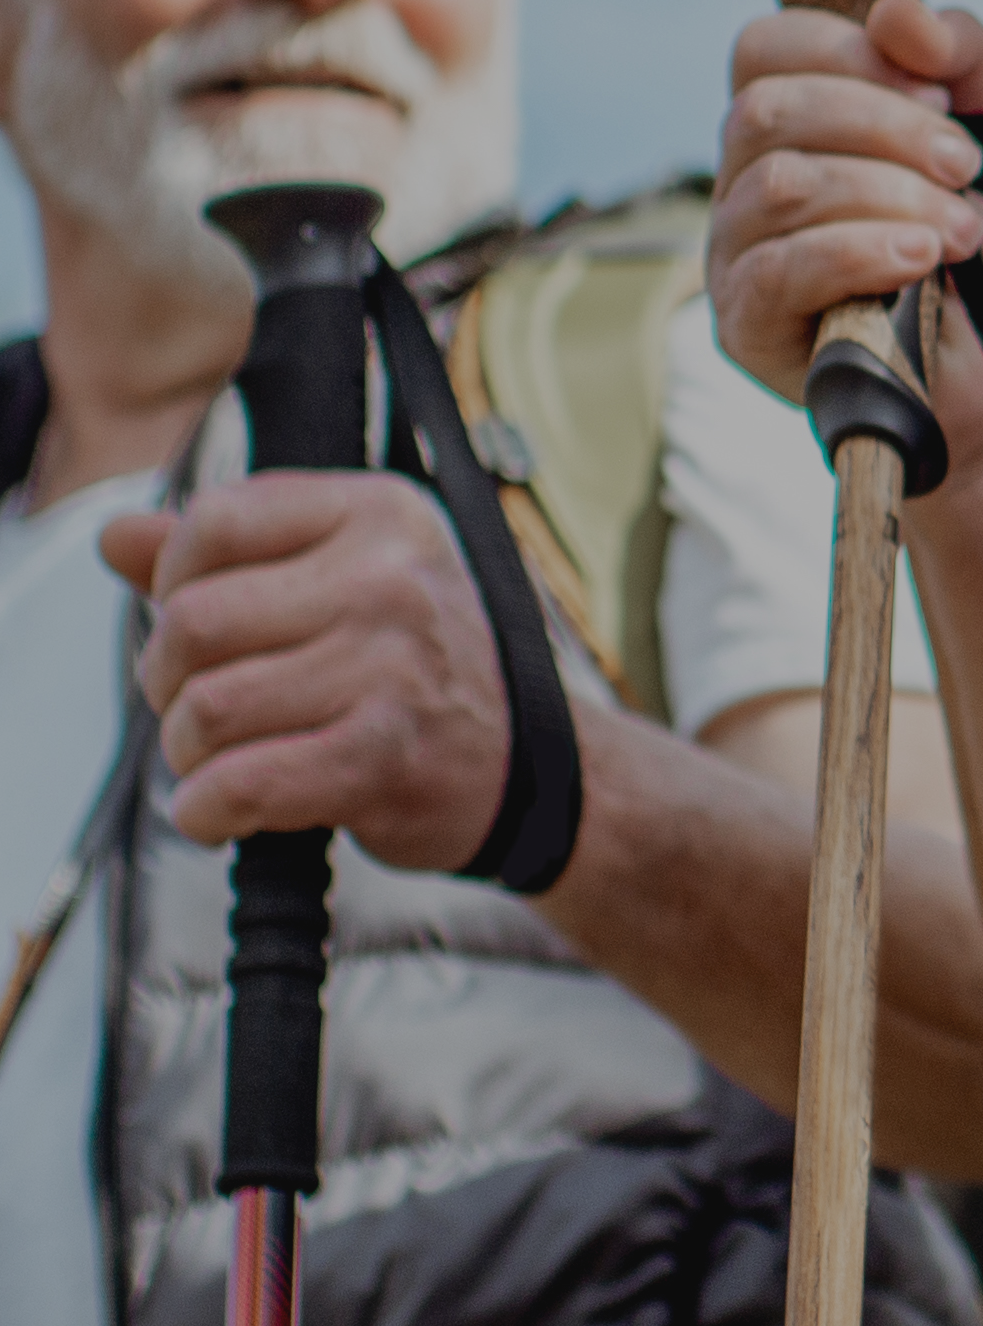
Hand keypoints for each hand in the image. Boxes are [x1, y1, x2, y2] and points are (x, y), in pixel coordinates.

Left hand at [105, 474, 513, 863]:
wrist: (525, 767)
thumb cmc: (418, 667)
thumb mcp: (343, 576)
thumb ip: (226, 555)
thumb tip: (115, 537)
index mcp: (377, 514)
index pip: (215, 520)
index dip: (173, 580)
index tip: (196, 623)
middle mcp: (390, 579)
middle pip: (193, 620)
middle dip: (167, 680)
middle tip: (197, 705)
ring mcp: (390, 668)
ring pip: (206, 707)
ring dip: (187, 751)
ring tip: (219, 759)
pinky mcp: (380, 758)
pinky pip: (239, 782)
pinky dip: (204, 809)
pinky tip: (219, 810)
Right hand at [708, 0, 982, 471]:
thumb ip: (961, 55)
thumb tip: (895, 11)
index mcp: (796, 122)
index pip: (766, 46)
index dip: (848, 52)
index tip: (940, 93)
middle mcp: (747, 178)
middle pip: (769, 108)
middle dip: (882, 125)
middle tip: (964, 164)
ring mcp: (736, 253)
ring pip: (777, 185)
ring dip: (886, 194)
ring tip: (962, 230)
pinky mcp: (745, 324)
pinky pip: (778, 268)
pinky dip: (859, 251)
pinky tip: (921, 262)